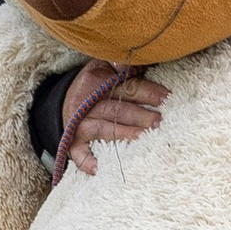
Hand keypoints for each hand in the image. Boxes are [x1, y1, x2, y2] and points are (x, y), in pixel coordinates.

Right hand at [54, 64, 168, 179]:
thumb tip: (138, 60)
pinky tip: (98, 169)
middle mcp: (88, 102)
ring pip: (103, 129)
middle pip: (116, 109)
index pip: (126, 86)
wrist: (65, 100)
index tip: (165, 98)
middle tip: (158, 122)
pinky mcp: (72, 140)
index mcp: (98, 80)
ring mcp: (79, 123)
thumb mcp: (104, 64)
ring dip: (122, 134)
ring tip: (141, 138)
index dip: (146, 92)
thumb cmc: (96, 83)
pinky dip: (86, 161)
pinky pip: (78, 152)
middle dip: (138, 115)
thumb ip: (122, 63)